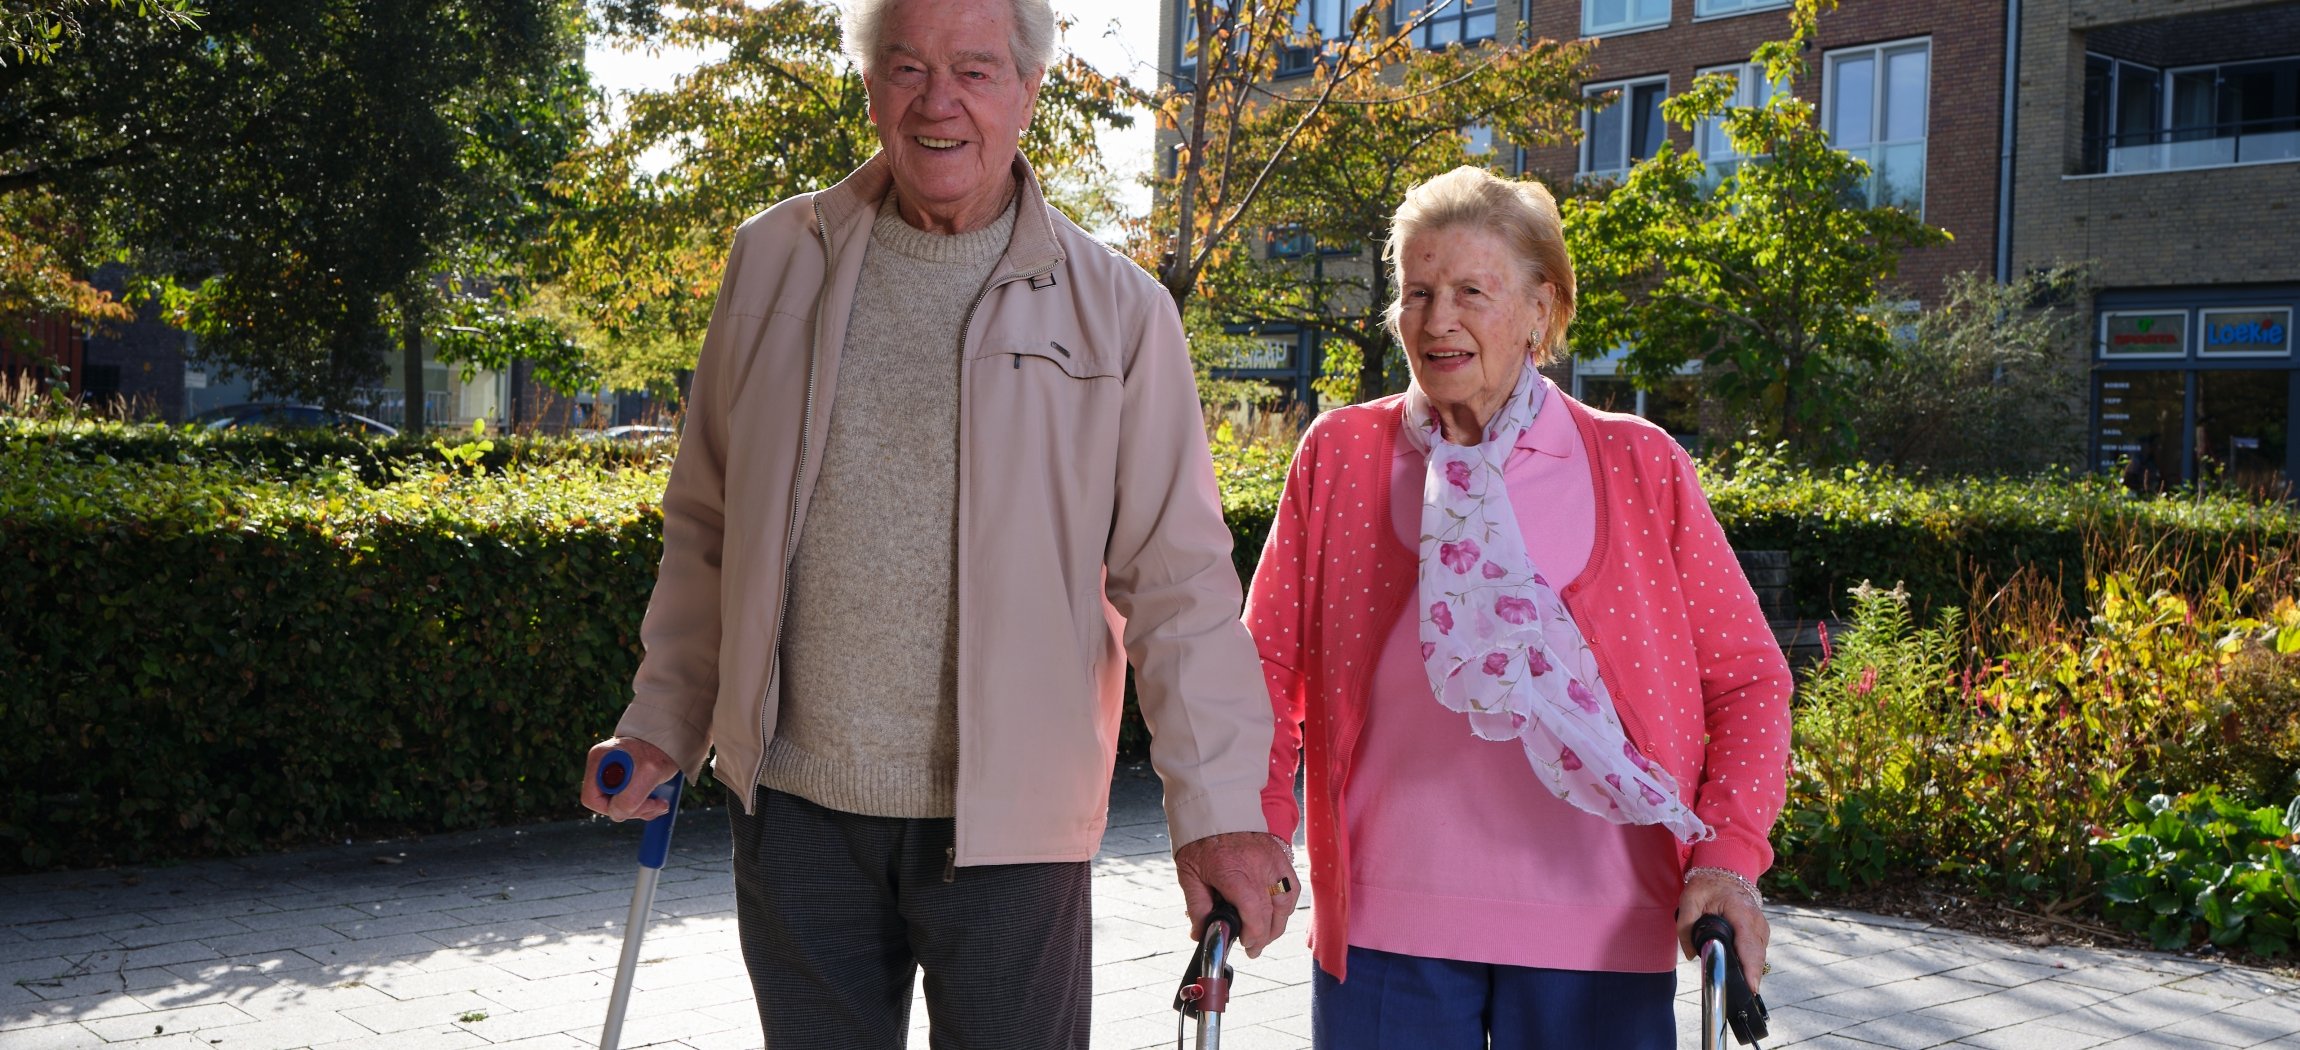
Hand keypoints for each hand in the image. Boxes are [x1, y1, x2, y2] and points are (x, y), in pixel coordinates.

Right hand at [581, 736, 681, 821]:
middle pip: (608, 804)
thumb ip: (628, 799)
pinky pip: (633, 801)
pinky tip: (660, 800)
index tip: (635, 805)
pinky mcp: (629, 779)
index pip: (591, 798)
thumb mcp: (647, 774)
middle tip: (656, 805)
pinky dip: (647, 805)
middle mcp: (603, 767)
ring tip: (662, 803)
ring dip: (643, 809)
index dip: (611, 808)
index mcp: (599, 761)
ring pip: (621, 805)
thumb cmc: (662, 749)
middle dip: (633, 809)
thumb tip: (616, 814)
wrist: (674, 737)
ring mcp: (615, 774)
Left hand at [1172, 831, 1298, 958]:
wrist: (1216, 807)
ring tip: (1264, 934)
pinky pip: (1292, 886)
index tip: (1246, 943)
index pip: (1253, 909)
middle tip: (1252, 948)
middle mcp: (1257, 866)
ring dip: (1278, 923)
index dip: (1254, 933)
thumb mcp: (1188, 875)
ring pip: (1287, 901)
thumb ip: (1197, 906)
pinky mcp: (1280, 855)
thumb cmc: (1200, 841)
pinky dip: (1286, 904)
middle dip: (1265, 936)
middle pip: (1272, 910)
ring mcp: (1272, 860)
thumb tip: (1200, 934)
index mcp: (1232, 871)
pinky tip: (1275, 913)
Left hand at [1676, 868, 1769, 993]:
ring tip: (1738, 986)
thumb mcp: (1689, 900)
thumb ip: (1685, 927)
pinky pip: (1757, 952)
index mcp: (1742, 913)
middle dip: (1750, 976)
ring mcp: (1761, 928)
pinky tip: (1739, 972)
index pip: (1749, 946)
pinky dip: (1750, 962)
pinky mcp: (1760, 932)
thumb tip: (1692, 955)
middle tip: (1739, 994)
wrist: (1723, 874)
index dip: (1751, 969)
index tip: (1750, 988)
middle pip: (1757, 956)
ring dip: (1749, 970)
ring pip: (1759, 956)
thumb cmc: (1707, 886)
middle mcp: (1756, 922)